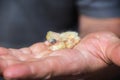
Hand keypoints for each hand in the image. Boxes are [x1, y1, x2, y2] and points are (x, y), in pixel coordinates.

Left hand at [0, 31, 119, 79]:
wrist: (95, 48)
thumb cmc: (105, 48)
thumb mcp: (112, 48)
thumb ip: (116, 53)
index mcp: (72, 66)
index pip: (49, 71)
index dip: (31, 72)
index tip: (10, 73)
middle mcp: (57, 67)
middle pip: (31, 69)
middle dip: (12, 67)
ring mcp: (49, 60)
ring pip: (26, 61)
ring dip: (9, 60)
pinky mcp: (45, 54)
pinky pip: (27, 55)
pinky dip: (14, 54)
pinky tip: (2, 52)